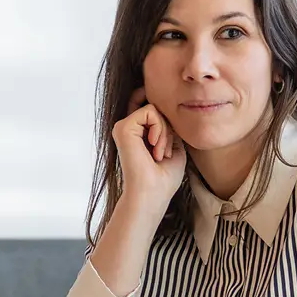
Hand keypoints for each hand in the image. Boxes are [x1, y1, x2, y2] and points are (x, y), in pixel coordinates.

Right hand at [112, 91, 189, 212]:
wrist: (153, 193)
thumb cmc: (164, 177)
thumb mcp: (173, 146)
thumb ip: (169, 126)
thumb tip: (171, 107)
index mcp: (136, 134)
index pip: (147, 106)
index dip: (157, 103)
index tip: (169, 117)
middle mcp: (127, 129)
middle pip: (154, 106)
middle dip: (167, 126)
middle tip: (164, 152)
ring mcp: (123, 127)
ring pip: (154, 109)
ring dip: (165, 131)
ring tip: (160, 153)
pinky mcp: (123, 128)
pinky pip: (150, 111)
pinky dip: (160, 129)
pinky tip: (155, 147)